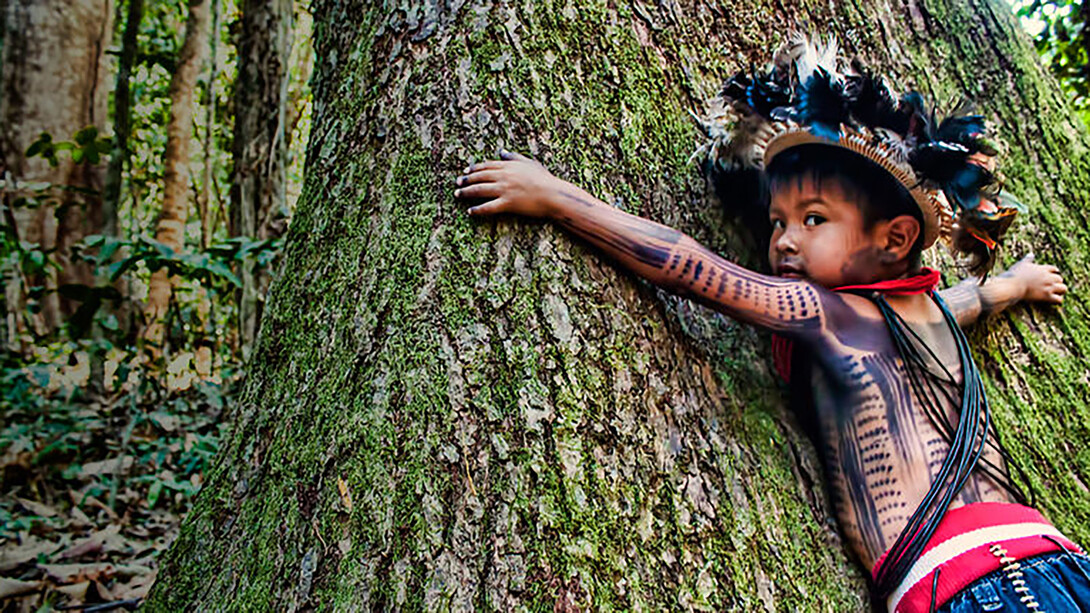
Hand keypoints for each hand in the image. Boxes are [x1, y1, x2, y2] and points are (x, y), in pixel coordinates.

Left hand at [454, 150, 570, 217]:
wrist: (553, 194)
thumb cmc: (545, 179)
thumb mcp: (530, 163)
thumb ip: (514, 157)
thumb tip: (501, 151)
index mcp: (508, 166)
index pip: (486, 166)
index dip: (474, 168)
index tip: (466, 171)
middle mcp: (503, 177)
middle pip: (479, 177)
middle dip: (466, 180)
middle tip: (457, 183)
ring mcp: (504, 190)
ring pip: (480, 190)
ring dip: (467, 192)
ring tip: (458, 195)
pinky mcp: (507, 204)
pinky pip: (488, 207)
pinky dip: (478, 209)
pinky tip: (470, 211)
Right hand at [1006, 253, 1066, 303]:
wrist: (1012, 286)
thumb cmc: (1014, 275)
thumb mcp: (1021, 264)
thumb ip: (1028, 259)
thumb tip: (1031, 254)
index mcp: (1043, 269)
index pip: (1054, 269)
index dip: (1054, 273)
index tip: (1051, 275)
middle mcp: (1048, 277)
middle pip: (1060, 279)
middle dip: (1056, 282)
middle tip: (1052, 286)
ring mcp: (1048, 287)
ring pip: (1063, 288)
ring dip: (1060, 291)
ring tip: (1056, 293)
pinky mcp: (1046, 296)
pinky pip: (1059, 299)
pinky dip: (1057, 300)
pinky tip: (1053, 301)